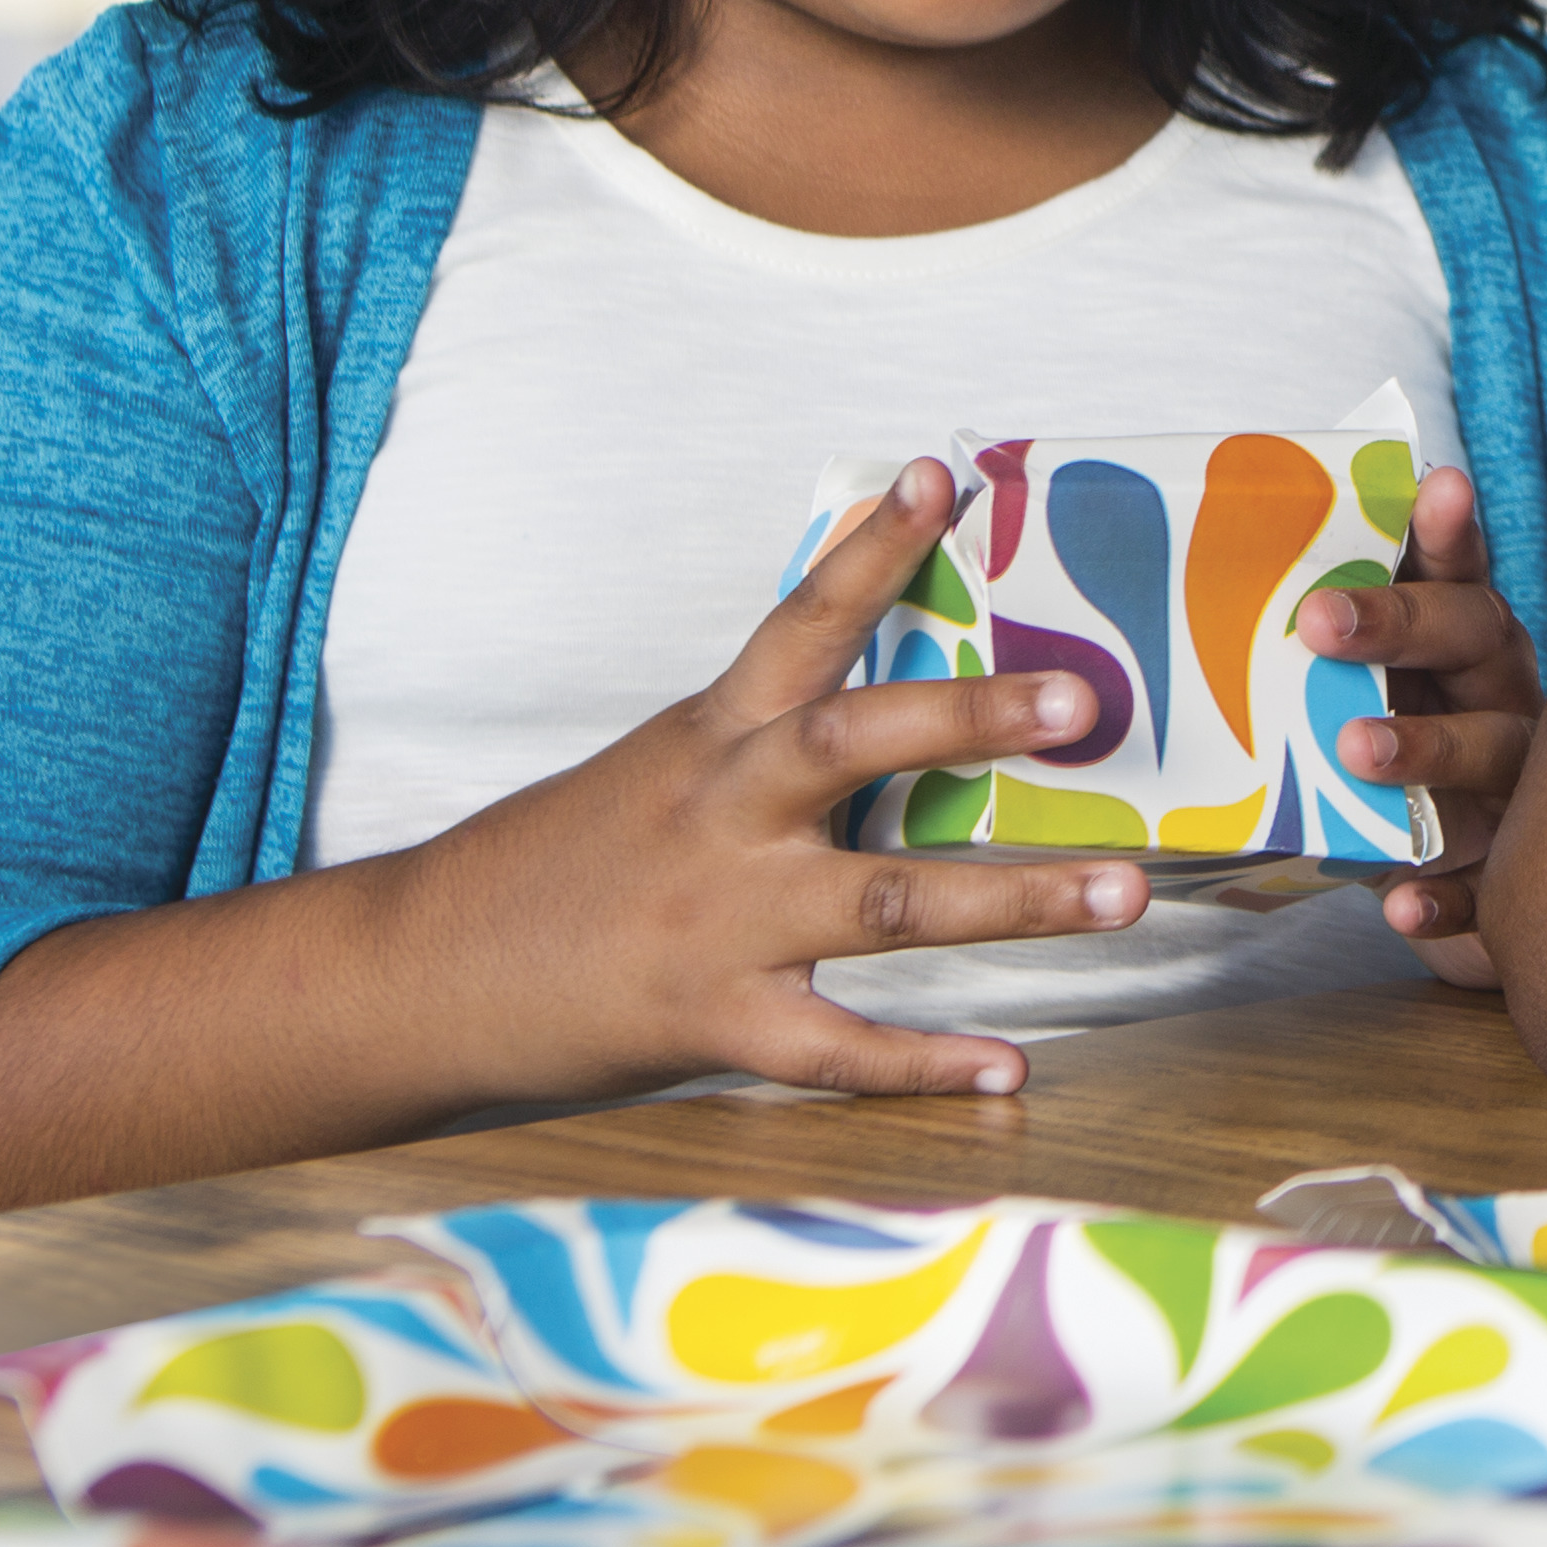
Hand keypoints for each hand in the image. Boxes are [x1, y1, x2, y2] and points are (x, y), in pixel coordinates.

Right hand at [385, 456, 1156, 1101]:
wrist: (422, 972)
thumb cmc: (560, 862)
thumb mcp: (663, 767)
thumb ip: (769, 737)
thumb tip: (899, 698)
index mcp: (712, 737)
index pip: (800, 623)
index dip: (870, 549)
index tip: (942, 479)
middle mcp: (725, 816)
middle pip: (857, 744)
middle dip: (975, 719)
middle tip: (1085, 699)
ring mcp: (722, 922)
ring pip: (887, 902)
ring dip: (1016, 900)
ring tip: (1124, 892)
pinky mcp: (712, 1022)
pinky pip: (837, 1048)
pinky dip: (925, 1064)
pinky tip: (1008, 1066)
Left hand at [1309, 464, 1532, 984]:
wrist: (1458, 888)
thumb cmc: (1393, 763)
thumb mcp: (1365, 697)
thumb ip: (1312, 652)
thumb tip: (1169, 594)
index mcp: (1467, 642)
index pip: (1460, 572)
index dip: (1451, 531)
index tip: (1437, 486)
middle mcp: (1502, 697)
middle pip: (1477, 638)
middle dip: (1404, 623)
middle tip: (1319, 621)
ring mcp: (1512, 787)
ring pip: (1492, 754)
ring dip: (1427, 748)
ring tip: (1355, 751)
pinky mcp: (1504, 878)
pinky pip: (1484, 887)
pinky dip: (1445, 895)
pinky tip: (1399, 902)